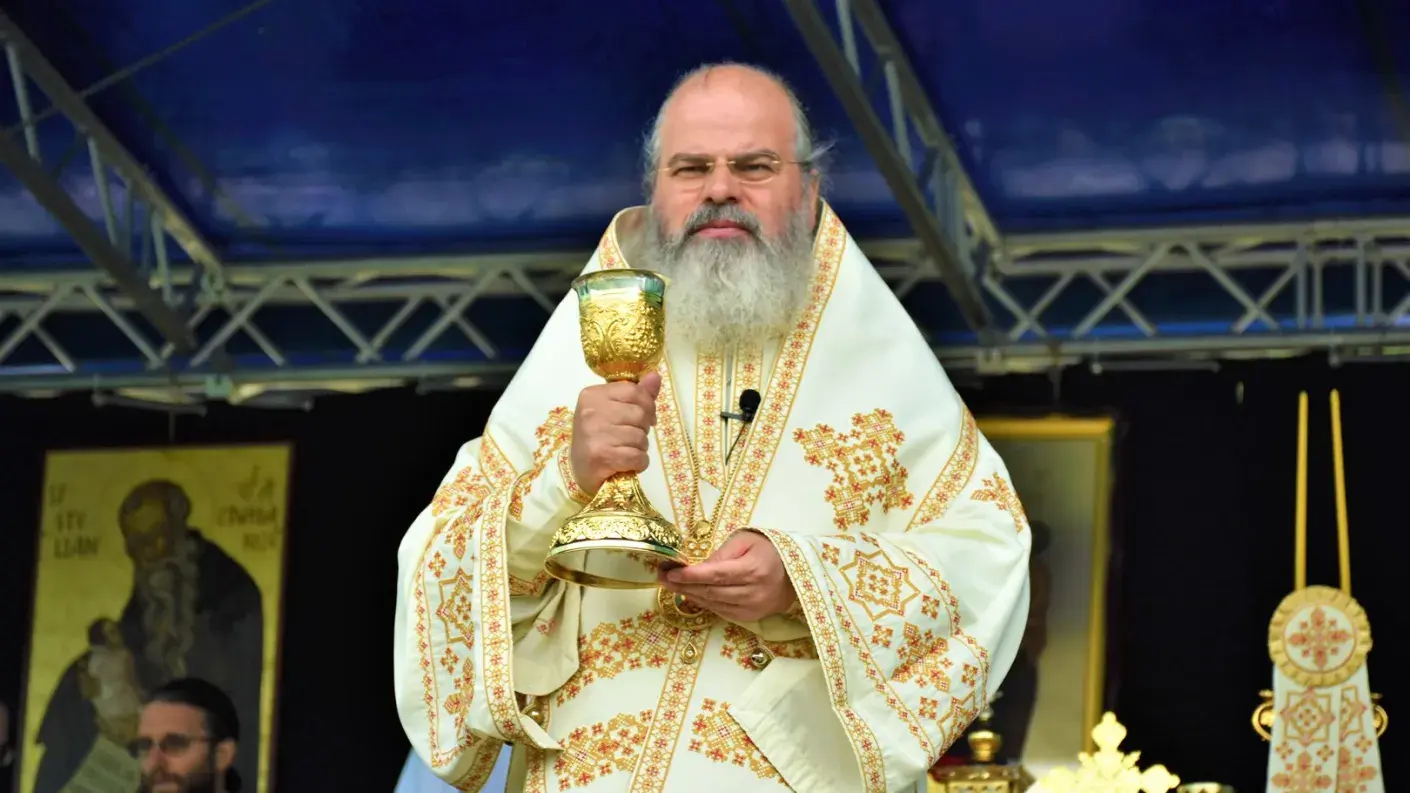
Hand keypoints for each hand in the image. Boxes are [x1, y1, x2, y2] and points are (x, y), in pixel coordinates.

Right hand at [570, 372, 660, 494]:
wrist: (577, 471)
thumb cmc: (598, 437)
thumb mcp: (612, 410)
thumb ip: (636, 393)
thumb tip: (655, 376)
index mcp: (593, 395)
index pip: (634, 391)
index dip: (647, 405)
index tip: (644, 417)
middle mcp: (591, 411)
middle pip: (640, 414)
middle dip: (643, 428)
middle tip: (630, 437)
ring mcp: (595, 433)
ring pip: (641, 437)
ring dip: (640, 447)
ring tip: (626, 450)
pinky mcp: (601, 456)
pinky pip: (638, 456)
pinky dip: (639, 463)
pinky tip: (627, 463)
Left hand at [659, 531, 795, 622]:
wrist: (795, 575)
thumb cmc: (769, 550)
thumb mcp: (747, 540)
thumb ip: (722, 553)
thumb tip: (697, 567)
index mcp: (753, 570)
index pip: (716, 574)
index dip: (691, 575)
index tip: (670, 572)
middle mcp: (753, 593)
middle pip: (710, 592)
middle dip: (683, 585)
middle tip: (662, 576)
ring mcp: (751, 608)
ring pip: (713, 604)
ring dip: (689, 595)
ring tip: (671, 585)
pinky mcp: (750, 617)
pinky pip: (720, 611)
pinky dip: (704, 602)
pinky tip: (691, 593)